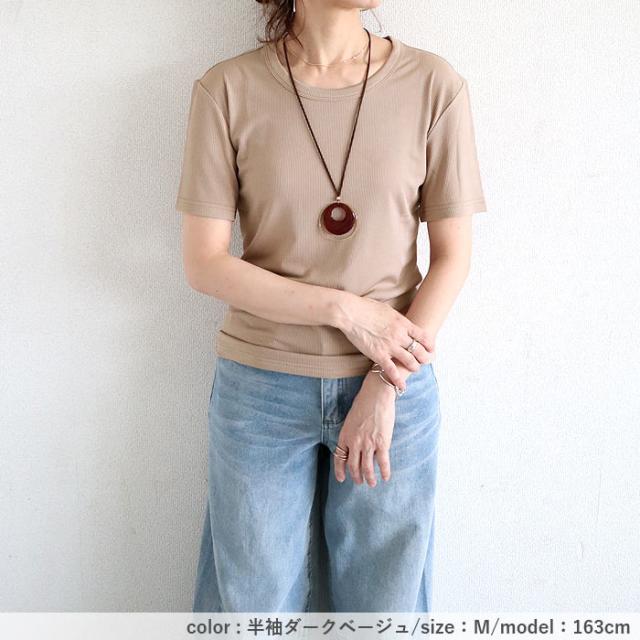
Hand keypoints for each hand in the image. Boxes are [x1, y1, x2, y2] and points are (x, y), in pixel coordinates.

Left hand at [333, 372, 397, 486]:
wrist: (376, 394)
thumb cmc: (364, 403)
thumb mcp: (351, 419)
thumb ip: (351, 433)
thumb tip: (355, 445)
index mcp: (345, 435)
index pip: (339, 458)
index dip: (340, 470)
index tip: (342, 479)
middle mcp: (354, 442)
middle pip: (353, 466)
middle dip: (356, 476)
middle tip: (360, 482)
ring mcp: (368, 444)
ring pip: (367, 468)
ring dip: (369, 478)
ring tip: (372, 483)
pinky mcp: (382, 443)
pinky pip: (383, 462)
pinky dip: (384, 472)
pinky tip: (385, 477)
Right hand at [334, 293, 434, 390]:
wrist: (351, 313)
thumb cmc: (366, 308)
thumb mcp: (388, 310)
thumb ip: (397, 319)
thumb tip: (402, 323)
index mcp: (403, 323)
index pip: (423, 336)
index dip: (430, 345)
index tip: (431, 349)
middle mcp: (400, 336)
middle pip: (419, 351)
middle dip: (425, 358)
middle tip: (425, 361)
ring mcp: (390, 347)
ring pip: (410, 362)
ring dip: (414, 367)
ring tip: (414, 369)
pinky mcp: (378, 355)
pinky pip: (392, 370)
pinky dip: (398, 380)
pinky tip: (402, 386)